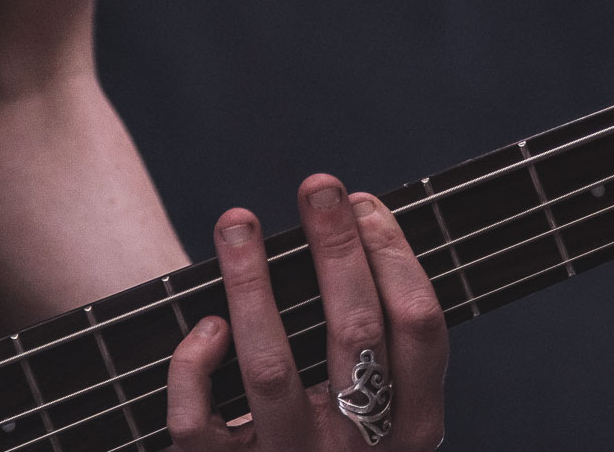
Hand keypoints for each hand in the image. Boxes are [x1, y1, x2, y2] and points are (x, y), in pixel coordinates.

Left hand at [166, 175, 446, 450]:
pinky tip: (207, 326)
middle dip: (335, 247)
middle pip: (354, 332)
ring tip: (236, 222)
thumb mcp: (382, 401)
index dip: (391, 254)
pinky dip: (195, 367)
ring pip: (270, 369)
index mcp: (410, 425)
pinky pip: (199, 422)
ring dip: (251, 283)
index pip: (419, 326)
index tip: (361, 203)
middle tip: (317, 187)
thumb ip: (379, 337)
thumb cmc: (337, 428)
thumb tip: (352, 219)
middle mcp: (356, 450)